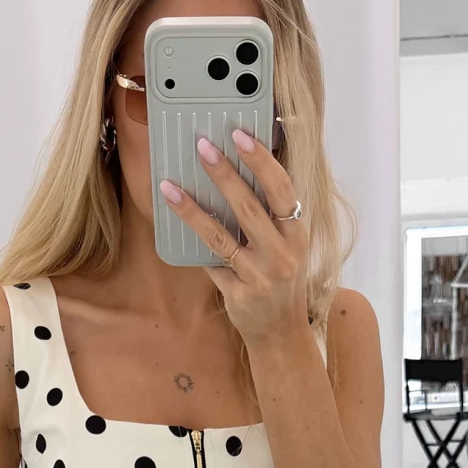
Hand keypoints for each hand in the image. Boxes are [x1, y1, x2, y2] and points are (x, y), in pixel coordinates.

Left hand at [159, 128, 309, 348]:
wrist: (282, 332)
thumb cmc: (282, 280)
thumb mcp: (288, 244)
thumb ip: (270, 214)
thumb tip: (236, 170)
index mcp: (297, 233)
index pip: (282, 189)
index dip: (262, 160)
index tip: (240, 134)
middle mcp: (282, 254)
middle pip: (250, 207)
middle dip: (224, 174)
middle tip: (202, 146)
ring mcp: (260, 276)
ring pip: (222, 236)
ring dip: (193, 210)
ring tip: (170, 186)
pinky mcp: (239, 293)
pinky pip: (211, 263)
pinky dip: (194, 243)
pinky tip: (176, 221)